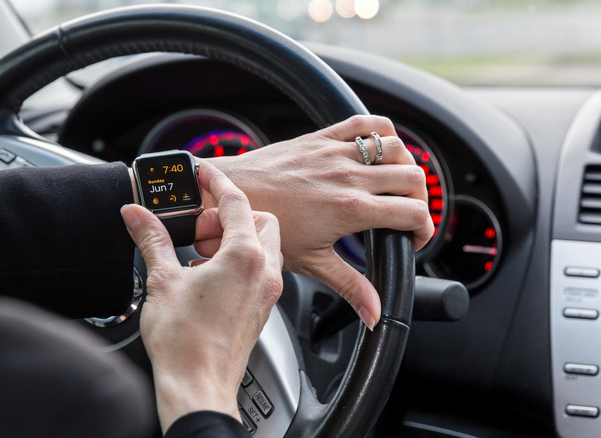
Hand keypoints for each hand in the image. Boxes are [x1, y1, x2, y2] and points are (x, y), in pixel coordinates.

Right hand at [120, 162, 282, 432]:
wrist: (197, 387)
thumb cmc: (185, 343)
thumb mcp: (162, 280)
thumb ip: (152, 239)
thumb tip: (137, 216)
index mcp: (244, 257)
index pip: (237, 202)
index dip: (216, 182)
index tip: (203, 173)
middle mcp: (264, 272)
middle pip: (261, 220)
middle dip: (232, 215)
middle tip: (199, 225)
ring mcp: (266, 292)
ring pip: (265, 245)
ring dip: (236, 239)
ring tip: (200, 252)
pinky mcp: (261, 309)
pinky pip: (260, 270)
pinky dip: (240, 262)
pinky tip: (208, 275)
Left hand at [206, 115, 432, 328]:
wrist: (232, 193)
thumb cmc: (266, 226)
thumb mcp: (312, 262)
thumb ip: (350, 286)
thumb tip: (374, 314)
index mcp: (351, 209)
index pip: (414, 212)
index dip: (424, 229)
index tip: (413, 239)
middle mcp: (349, 176)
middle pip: (414, 178)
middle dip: (420, 199)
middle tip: (406, 215)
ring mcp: (336, 153)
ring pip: (396, 147)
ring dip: (405, 164)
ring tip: (395, 185)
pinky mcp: (322, 137)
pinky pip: (365, 123)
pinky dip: (382, 131)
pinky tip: (379, 148)